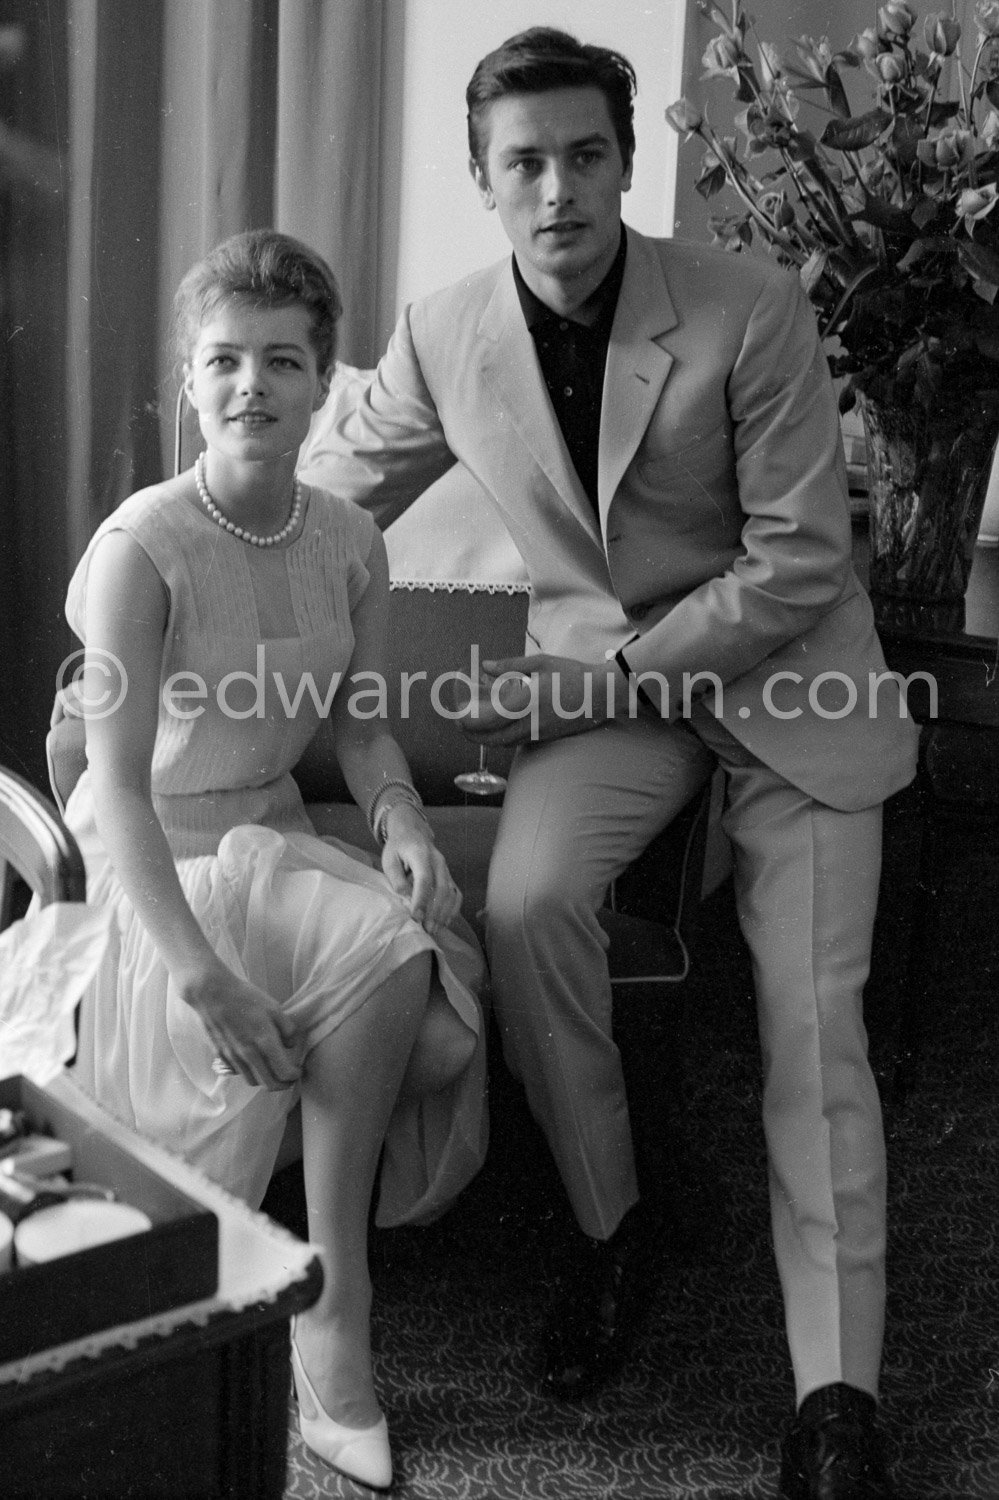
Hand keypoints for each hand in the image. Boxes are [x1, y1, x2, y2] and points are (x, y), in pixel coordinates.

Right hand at [181, 961, 303, 1090]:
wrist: (212, 994)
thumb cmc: (245, 997)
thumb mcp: (274, 1007)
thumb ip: (287, 1029)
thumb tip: (290, 1045)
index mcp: (265, 1042)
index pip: (284, 1072)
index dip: (294, 1076)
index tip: (298, 1072)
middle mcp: (250, 1055)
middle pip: (269, 1084)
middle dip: (283, 1085)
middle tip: (289, 1079)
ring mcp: (234, 1057)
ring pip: (253, 1081)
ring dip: (265, 1081)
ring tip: (272, 1071)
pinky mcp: (222, 1056)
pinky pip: (239, 1072)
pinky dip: (249, 1073)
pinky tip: (253, 1062)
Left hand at [381, 804, 461, 936]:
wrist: (412, 832)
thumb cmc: (398, 848)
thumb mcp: (389, 859)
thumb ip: (396, 877)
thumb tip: (404, 896)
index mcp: (421, 854)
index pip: (424, 879)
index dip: (421, 899)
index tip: (416, 917)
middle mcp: (438, 861)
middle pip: (442, 888)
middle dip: (435, 911)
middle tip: (427, 929)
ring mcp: (446, 868)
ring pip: (451, 892)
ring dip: (444, 912)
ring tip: (434, 929)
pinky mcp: (449, 875)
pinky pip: (456, 893)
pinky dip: (453, 908)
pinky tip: (445, 921)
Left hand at [460, 654, 619, 745]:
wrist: (602, 694)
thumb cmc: (573, 674)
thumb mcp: (541, 663)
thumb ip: (510, 665)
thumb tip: (485, 666)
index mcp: (525, 702)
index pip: (488, 721)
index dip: (469, 722)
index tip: (457, 716)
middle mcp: (529, 722)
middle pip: (492, 739)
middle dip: (472, 736)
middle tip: (460, 725)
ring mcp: (538, 733)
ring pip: (504, 743)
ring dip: (486, 739)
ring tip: (475, 728)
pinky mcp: (546, 737)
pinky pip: (518, 742)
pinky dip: (502, 739)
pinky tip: (500, 728)